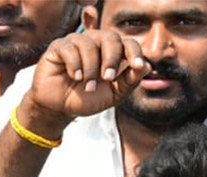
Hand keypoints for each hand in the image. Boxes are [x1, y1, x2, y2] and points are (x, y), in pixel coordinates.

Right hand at [22, 30, 148, 135]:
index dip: (134, 53)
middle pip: (111, 37)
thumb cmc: (85, 99)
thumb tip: (147, 67)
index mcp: (112, 51)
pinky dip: (74, 64)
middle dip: (111, 59)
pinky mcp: (59, 47)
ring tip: (87, 85)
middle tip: (107, 78)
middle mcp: (96, 42)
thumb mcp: (112, 95)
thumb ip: (130, 81)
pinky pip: (70, 48)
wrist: (58, 108)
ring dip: (90, 68)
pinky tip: (74, 76)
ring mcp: (77, 42)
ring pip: (89, 44)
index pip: (129, 43)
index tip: (137, 66)